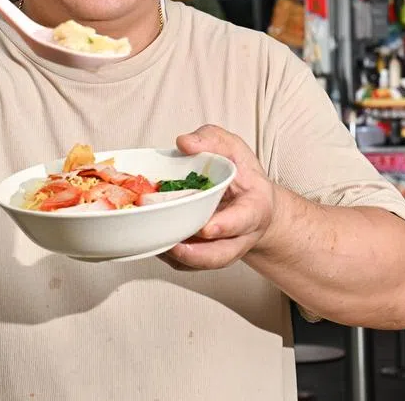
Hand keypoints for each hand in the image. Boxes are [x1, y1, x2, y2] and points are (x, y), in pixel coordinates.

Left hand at [161, 125, 277, 270]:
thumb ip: (212, 140)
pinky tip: (150, 241)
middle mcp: (240, 236)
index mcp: (254, 208)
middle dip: (196, 254)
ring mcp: (223, 249)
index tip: (206, 228)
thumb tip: (184, 143)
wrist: (251, 200)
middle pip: (220, 255)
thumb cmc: (241, 172)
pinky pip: (186, 264)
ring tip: (153, 243)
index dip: (225, 227)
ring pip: (200, 263)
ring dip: (177, 257)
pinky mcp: (204, 256)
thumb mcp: (233, 147)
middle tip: (171, 244)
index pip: (243, 221)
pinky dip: (168, 256)